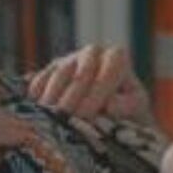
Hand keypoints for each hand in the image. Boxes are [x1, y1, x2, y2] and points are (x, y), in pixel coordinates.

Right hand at [27, 46, 155, 127]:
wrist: (112, 118)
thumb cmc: (128, 112)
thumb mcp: (136, 108)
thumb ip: (128, 104)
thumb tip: (110, 104)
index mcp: (116, 58)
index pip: (109, 67)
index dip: (98, 90)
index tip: (89, 113)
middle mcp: (93, 53)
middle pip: (81, 70)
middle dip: (73, 96)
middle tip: (67, 117)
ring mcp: (70, 60)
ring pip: (60, 72)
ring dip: (54, 96)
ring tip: (52, 117)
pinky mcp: (51, 71)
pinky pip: (42, 78)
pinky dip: (38, 93)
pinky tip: (36, 109)